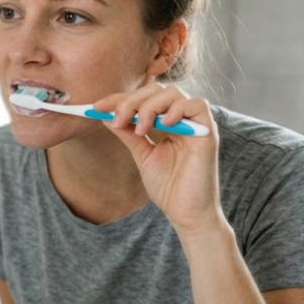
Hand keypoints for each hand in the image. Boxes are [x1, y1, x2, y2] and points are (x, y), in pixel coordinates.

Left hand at [94, 83, 223, 238]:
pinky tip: (164, 124)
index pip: (143, 98)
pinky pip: (197, 105)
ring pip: (172, 93)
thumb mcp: (142, 154)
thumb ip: (127, 133)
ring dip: (149, 106)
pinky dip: (177, 109)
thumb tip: (106, 114)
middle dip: (131, 101)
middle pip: (156, 90)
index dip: (119, 99)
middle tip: (116, 119)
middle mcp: (182, 118)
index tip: (96, 107)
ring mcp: (196, 124)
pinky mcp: (208, 132)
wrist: (186, 213)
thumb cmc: (169, 187)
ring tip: (139, 129)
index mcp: (167, 121)